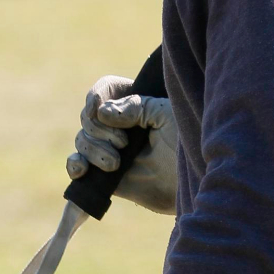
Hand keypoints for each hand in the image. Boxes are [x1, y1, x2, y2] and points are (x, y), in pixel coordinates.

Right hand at [66, 74, 177, 214]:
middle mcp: (121, 126)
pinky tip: (81, 169)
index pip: (104, 91)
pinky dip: (74, 165)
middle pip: (88, 117)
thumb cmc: (190, 143)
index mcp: (136, 105)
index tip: (98, 108)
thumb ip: (136, 106)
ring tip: (115, 164)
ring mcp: (111, 151)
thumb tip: (101, 113)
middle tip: (124, 143)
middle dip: (99, 129)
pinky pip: (78, 167)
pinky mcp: (106, 177)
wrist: (199, 183)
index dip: (96, 96)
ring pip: (82, 141)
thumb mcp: (167, 114)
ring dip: (92, 149)